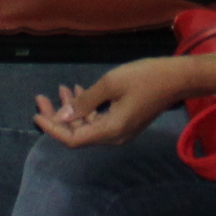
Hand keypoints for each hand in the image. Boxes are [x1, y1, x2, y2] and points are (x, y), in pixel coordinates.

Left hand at [34, 57, 188, 146]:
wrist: (178, 78)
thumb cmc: (145, 77)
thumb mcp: (110, 84)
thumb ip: (85, 102)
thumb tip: (61, 118)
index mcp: (110, 131)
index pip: (72, 138)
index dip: (52, 128)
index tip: (36, 112)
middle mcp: (114, 137)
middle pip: (77, 133)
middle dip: (58, 116)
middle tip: (42, 97)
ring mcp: (120, 131)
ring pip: (87, 125)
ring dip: (72, 109)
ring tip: (61, 89)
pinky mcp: (125, 122)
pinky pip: (99, 120)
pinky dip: (86, 108)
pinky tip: (79, 91)